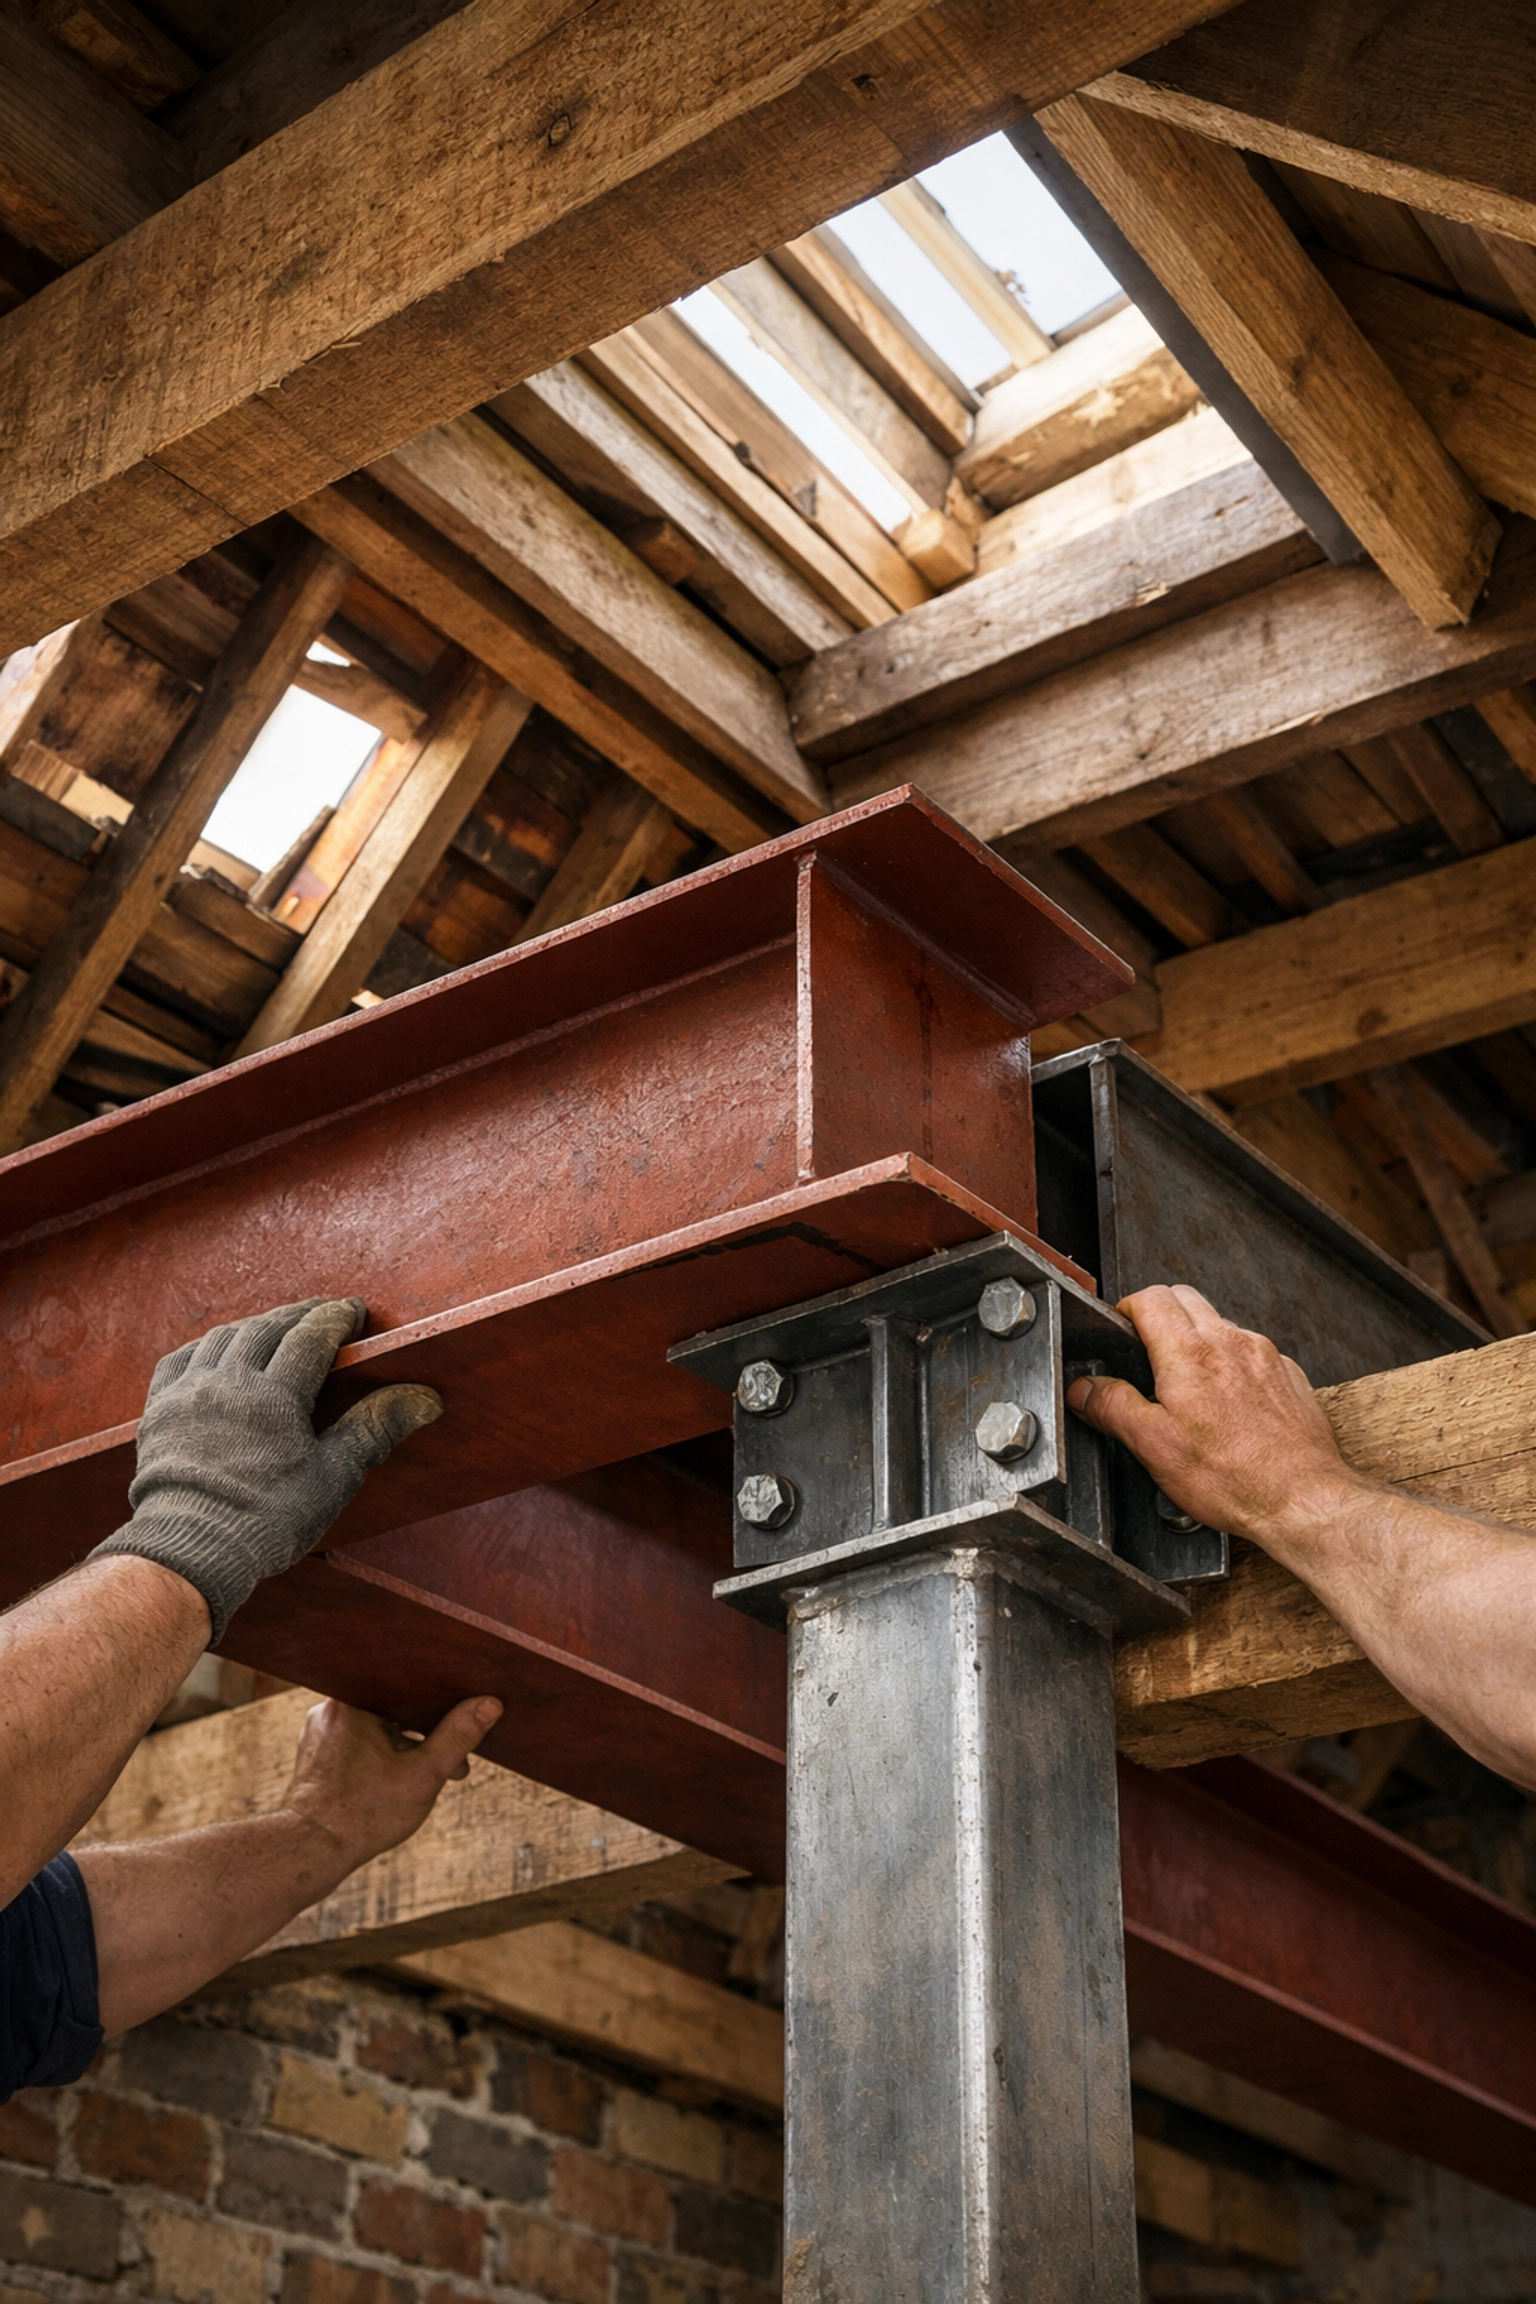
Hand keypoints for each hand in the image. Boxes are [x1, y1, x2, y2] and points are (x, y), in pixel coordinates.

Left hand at [90, 1299, 443, 1643]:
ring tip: (276, 1326)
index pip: (311, 1336)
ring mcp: (189, 1392)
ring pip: (224, 1337)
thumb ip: (374, 1429)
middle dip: (298, 1314)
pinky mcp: (158, 1410)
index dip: (335, 1318)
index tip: (354, 1311)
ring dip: (254, 1325)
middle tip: (321, 1310)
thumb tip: (426, 1398)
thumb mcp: (332, 1477)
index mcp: (275, 1395)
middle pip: (268, 1328)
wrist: (189, 1549)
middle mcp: (229, 1381)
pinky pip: (180, 1359)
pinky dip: (205, 1346)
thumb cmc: (268, 1519)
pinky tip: (218, 1349)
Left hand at [281, 1694, 503, 1875]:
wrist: (311, 1850)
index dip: (439, 1700)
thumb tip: (490, 1704)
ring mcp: (321, 1730)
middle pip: (394, 1705)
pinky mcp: (316, 1753)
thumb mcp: (424, 1773)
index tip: (461, 1722)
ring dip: (404, 1747)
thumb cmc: (364, 1814)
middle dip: (426, 1733)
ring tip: (424, 1776)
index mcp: (354, 1699)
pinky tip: (395, 1781)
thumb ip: (458, 1736)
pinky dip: (380, 1756)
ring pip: (377, 1725)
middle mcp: (331, 1706)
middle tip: (451, 1762)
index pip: (408, 1682)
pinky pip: (359, 1742)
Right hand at [1067, 1283, 1374, 1548]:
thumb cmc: (1235, 1477)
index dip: (1126, 1311)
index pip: (1149, 1298)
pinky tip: (1228, 1405)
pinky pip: (1251, 1352)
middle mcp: (1231, 1342)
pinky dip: (1231, 1363)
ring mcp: (1264, 1356)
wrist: (1303, 1499)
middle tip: (1145, 1353)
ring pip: (1219, 1323)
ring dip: (1196, 1339)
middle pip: (1184, 1298)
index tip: (1120, 1333)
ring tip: (1186, 1385)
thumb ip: (1113, 1407)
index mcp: (1190, 1352)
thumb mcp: (1153, 1445)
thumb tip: (1085, 1388)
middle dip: (1158, 1316)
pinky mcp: (1287, 1375)